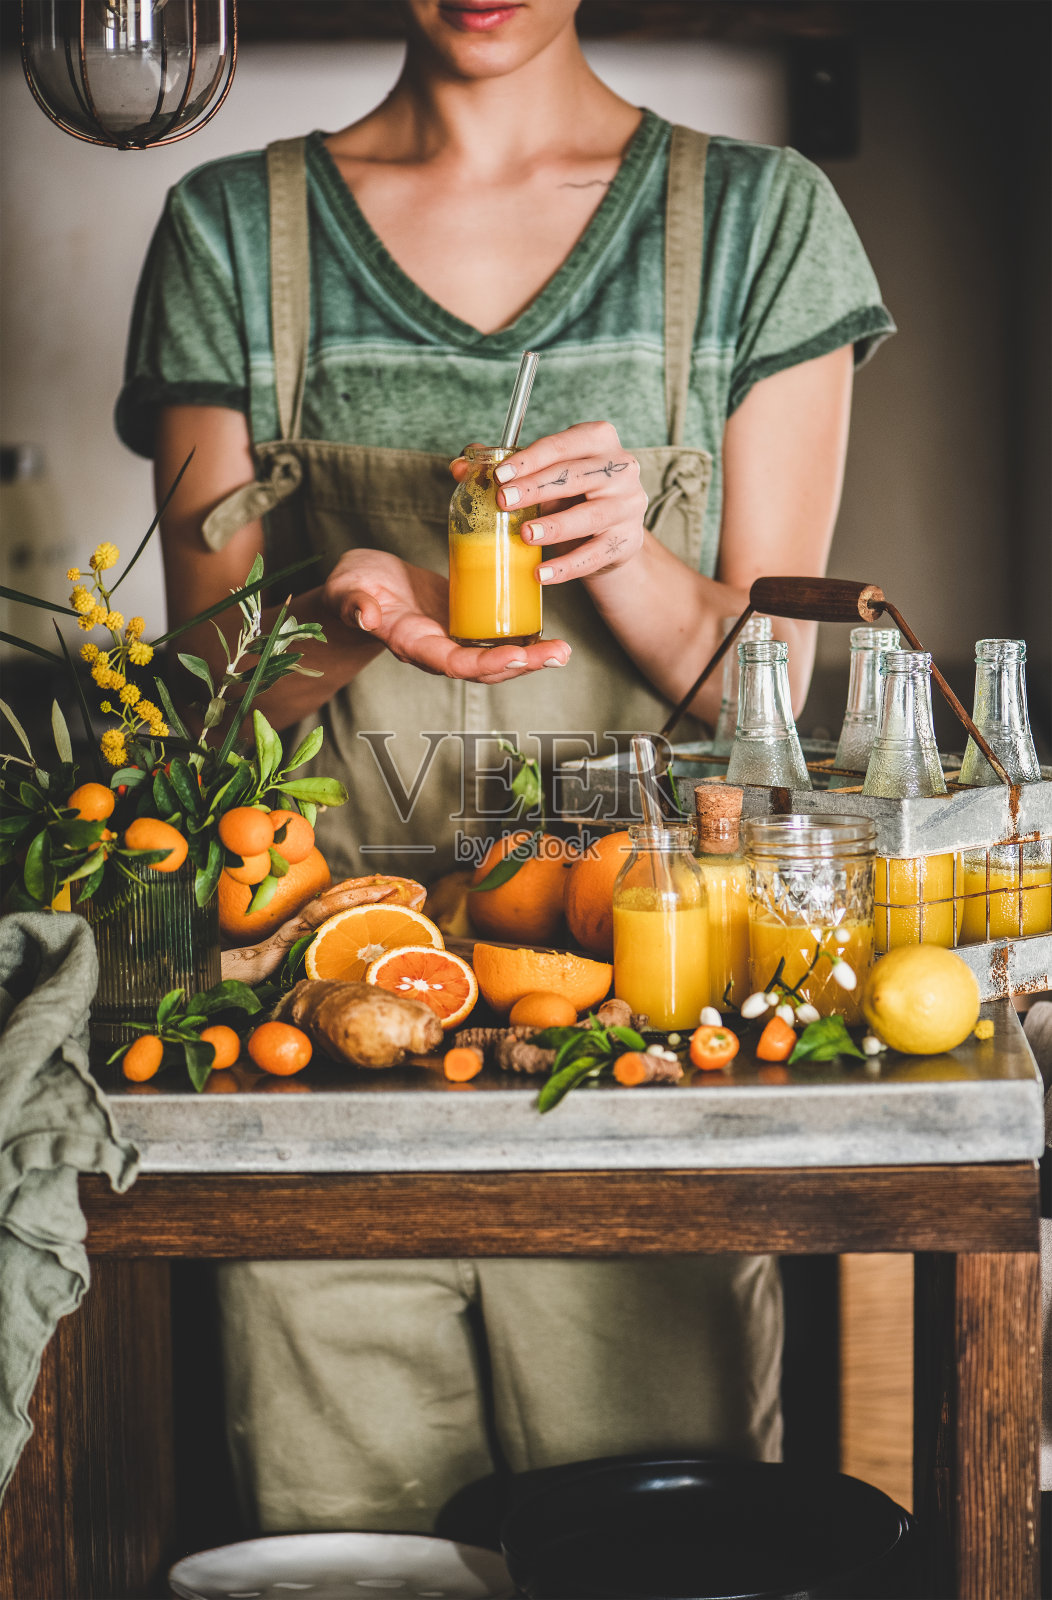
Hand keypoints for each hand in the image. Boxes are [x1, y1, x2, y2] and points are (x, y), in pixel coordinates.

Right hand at [323, 548, 569, 682]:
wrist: (360, 588)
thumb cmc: (350, 589)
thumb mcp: (345, 590)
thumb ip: (353, 605)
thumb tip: (365, 618)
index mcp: (413, 645)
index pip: (454, 663)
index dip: (486, 663)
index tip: (517, 656)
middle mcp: (438, 650)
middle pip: (486, 668)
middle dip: (523, 664)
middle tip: (559, 653)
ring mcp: (453, 638)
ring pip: (497, 655)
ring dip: (530, 656)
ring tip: (563, 649)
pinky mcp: (464, 622)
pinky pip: (496, 635)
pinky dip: (522, 637)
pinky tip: (548, 630)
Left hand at [452, 421, 646, 584]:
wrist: (609, 531)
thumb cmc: (569, 494)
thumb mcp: (541, 475)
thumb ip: (503, 468)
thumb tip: (459, 466)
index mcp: (599, 439)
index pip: (563, 445)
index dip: (530, 460)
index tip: (500, 475)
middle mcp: (622, 468)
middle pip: (576, 476)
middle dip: (537, 489)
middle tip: (503, 502)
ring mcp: (629, 506)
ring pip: (590, 516)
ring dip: (555, 526)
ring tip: (525, 535)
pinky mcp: (627, 542)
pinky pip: (594, 556)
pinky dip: (565, 567)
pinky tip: (540, 574)